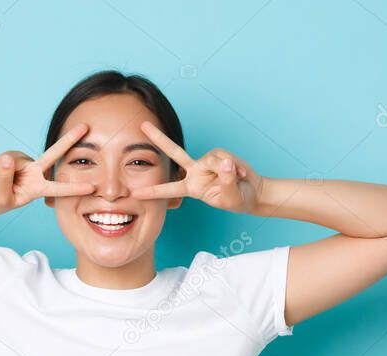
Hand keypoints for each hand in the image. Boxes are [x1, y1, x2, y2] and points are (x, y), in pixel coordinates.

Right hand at [0, 122, 95, 217]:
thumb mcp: (0, 196)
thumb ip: (4, 178)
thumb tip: (8, 159)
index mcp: (38, 188)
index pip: (58, 189)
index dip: (74, 188)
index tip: (91, 187)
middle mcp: (36, 173)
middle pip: (54, 153)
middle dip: (69, 139)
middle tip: (86, 126)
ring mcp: (26, 162)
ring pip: (13, 160)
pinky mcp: (15, 155)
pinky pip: (4, 157)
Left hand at [130, 121, 263, 213]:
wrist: (252, 192)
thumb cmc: (237, 199)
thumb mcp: (231, 196)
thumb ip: (226, 180)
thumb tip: (225, 162)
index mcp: (191, 187)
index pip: (169, 189)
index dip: (153, 191)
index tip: (135, 193)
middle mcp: (195, 172)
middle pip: (174, 152)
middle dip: (159, 138)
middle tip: (142, 126)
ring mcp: (206, 162)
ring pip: (211, 159)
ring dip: (226, 170)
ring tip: (236, 179)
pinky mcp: (218, 154)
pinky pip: (224, 157)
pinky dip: (234, 166)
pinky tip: (239, 173)